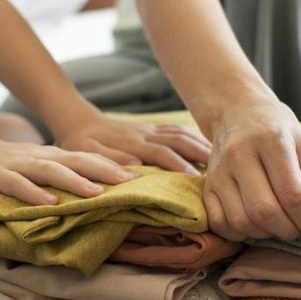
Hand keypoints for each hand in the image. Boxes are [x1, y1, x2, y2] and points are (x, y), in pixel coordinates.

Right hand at [0, 138, 137, 204]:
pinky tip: (48, 203)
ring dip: (75, 182)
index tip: (143, 175)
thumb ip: (63, 176)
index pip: (90, 158)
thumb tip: (97, 192)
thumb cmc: (7, 165)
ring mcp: (19, 166)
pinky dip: (34, 194)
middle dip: (106, 170)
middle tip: (132, 182)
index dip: (115, 165)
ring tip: (96, 193)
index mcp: (54, 157)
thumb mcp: (38, 167)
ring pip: (51, 171)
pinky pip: (17, 185)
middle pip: (78, 161)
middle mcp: (41, 158)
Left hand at [54, 114, 210, 173]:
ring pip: (181, 133)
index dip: (179, 165)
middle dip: (201, 153)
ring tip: (223, 159)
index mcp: (131, 142)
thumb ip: (108, 160)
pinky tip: (207, 146)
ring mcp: (150, 129)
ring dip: (202, 144)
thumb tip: (135, 168)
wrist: (77, 120)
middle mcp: (145, 133)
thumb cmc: (79, 143)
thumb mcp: (86, 153)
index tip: (196, 179)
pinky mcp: (151, 127)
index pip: (161, 152)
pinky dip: (194, 137)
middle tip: (223, 169)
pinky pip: (177, 129)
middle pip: (179, 140)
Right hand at [203, 97, 300, 246]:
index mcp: (271, 142)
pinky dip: (240, 233)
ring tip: (281, 225)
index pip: (293, 195)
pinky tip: (256, 225)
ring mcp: (219, 172)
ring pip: (241, 221)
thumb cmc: (275, 128)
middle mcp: (239, 156)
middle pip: (265, 212)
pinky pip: (220, 223)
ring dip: (266, 234)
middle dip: (291, 231)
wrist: (235, 110)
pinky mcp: (207, 185)